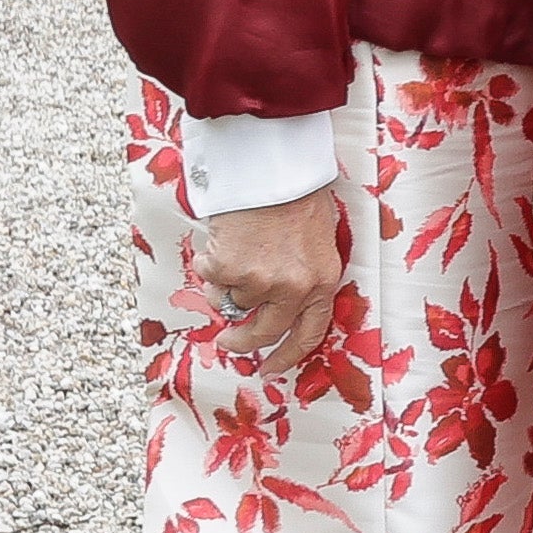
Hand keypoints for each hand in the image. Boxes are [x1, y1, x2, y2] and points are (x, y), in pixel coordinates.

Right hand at [196, 185, 343, 368]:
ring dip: (226, 282)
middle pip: (262, 331)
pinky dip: (209, 260)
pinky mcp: (229, 268)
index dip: (287, 356)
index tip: (269, 368)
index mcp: (323, 281)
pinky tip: (221, 237)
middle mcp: (294, 288)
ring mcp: (260, 280)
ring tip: (231, 251)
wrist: (272, 164)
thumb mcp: (317, 238)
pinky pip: (211, 277)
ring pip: (231, 300)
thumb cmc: (296, 192)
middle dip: (240, 341)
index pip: (308, 335)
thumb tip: (279, 304)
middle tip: (227, 341)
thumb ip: (303, 273)